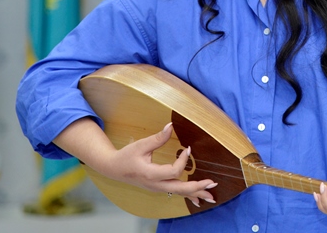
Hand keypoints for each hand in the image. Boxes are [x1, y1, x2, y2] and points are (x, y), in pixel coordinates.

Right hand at [98, 122, 217, 206]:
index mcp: (151, 174)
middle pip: (180, 189)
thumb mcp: (141, 145)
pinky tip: (198, 200)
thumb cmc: (126, 156)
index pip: (173, 171)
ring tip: (211, 196)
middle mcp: (155, 185)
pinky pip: (176, 194)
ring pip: (179, 194)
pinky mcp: (159, 188)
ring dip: (196, 194)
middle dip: (197, 187)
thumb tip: (171, 125)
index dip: (183, 160)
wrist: (114, 169)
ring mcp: (157, 188)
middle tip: (212, 182)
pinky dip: (188, 196)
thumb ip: (158, 138)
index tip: (187, 148)